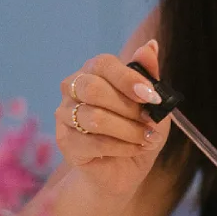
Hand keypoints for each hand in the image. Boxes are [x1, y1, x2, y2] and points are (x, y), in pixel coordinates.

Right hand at [55, 40, 171, 198]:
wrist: (124, 171)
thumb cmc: (137, 131)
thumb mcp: (152, 104)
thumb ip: (149, 75)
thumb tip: (150, 45)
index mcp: (93, 72)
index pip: (103, 64)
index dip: (128, 78)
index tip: (152, 96)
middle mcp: (73, 88)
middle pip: (92, 88)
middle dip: (128, 107)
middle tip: (150, 120)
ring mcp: (64, 115)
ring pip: (94, 118)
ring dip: (129, 130)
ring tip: (147, 138)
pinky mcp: (65, 143)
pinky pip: (94, 142)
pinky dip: (122, 147)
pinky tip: (136, 149)